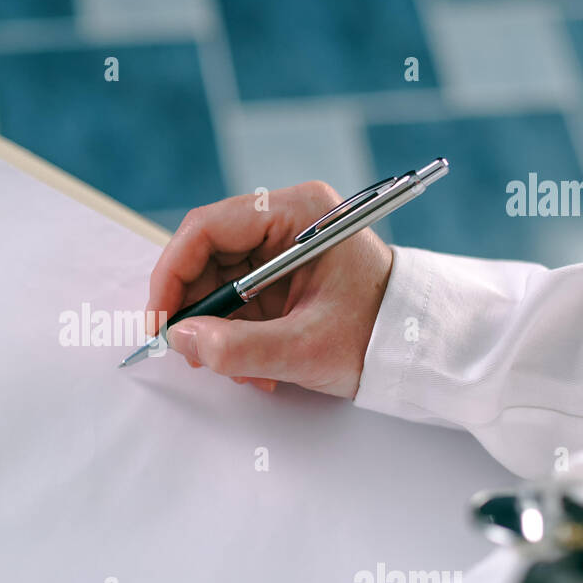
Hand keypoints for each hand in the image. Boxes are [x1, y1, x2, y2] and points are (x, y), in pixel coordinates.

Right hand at [146, 181, 393, 397]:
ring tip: (239, 369)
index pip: (207, 228)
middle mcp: (287, 218)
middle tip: (194, 354)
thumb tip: (181, 339)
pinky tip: (257, 365)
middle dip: (196, 310)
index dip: (172, 275)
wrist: (421, 349)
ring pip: (219, 280)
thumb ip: (238, 347)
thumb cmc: (379, 337)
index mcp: (298, 212)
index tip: (161, 322)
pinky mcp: (285, 271)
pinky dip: (237, 334)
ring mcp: (285, 244)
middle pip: (207, 254)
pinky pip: (239, 297)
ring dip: (218, 330)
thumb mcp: (306, 349)